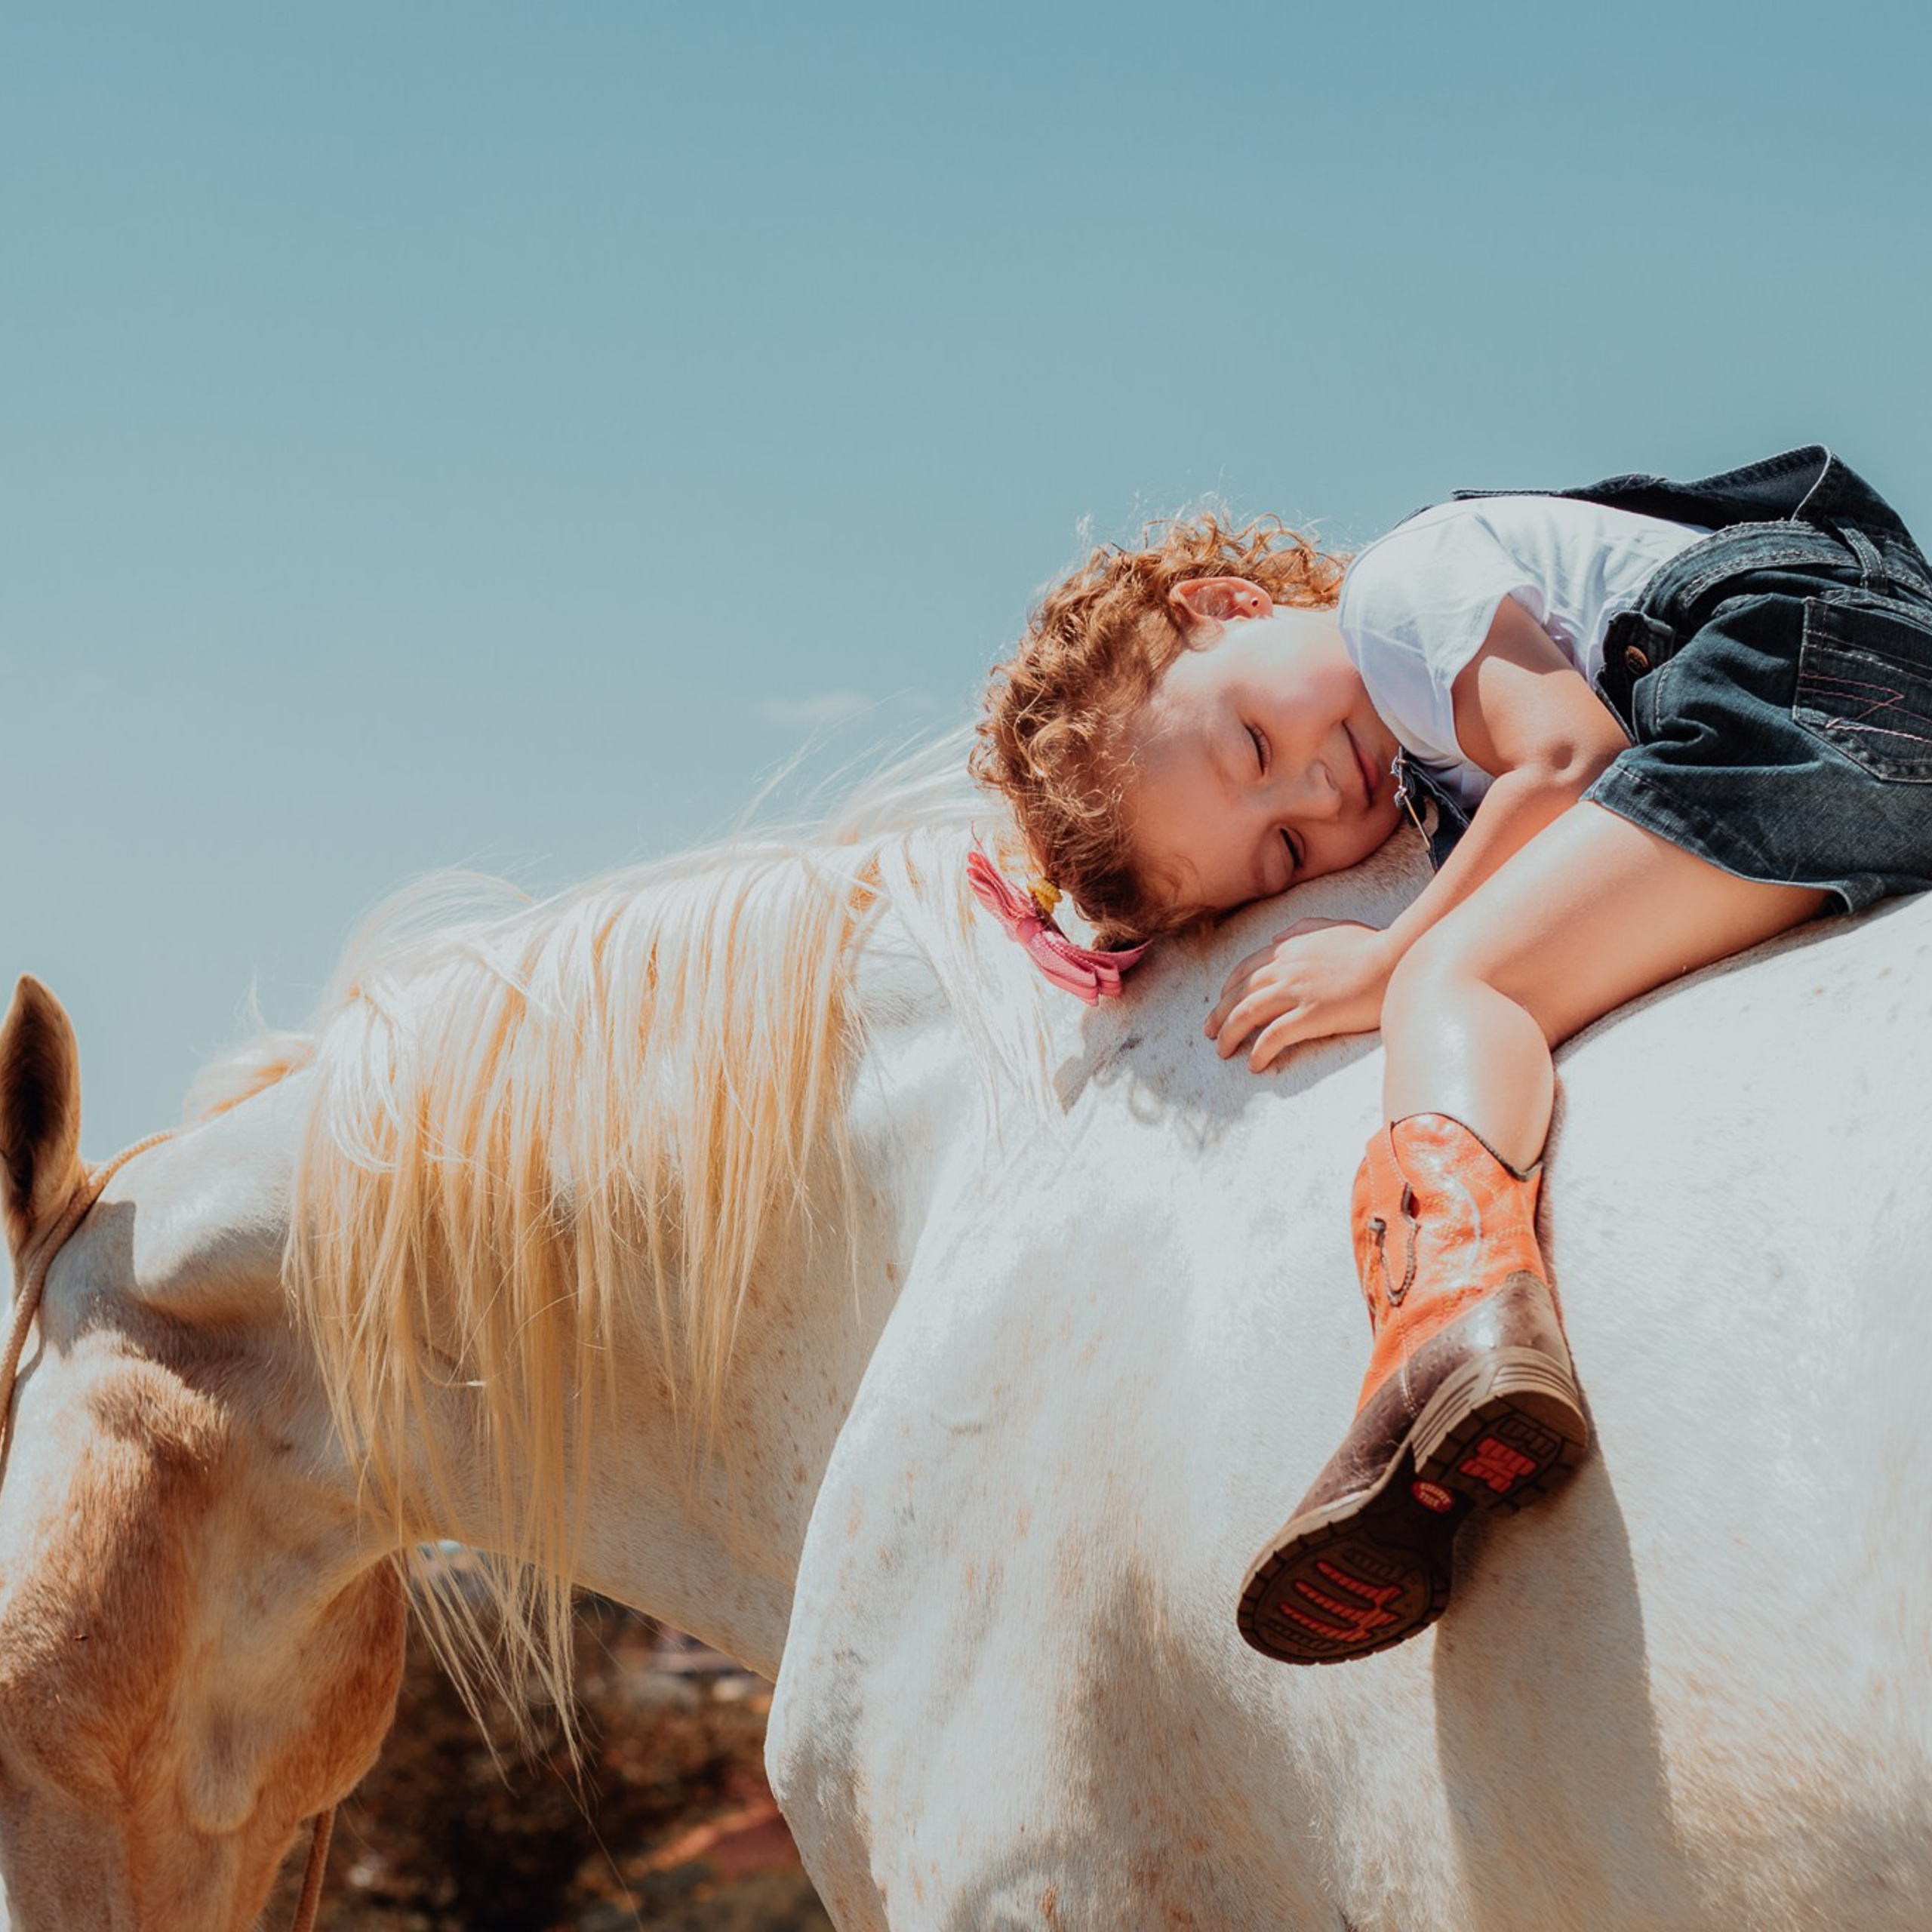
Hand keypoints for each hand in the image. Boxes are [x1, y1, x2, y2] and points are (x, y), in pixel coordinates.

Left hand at [1205, 918, 1397, 1070]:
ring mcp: (1297, 991)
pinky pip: (1274, 1036)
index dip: (1227, 990)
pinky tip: (1254, 1064)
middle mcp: (1286, 968)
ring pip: (1246, 1014)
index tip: (1220, 1005)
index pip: (1245, 970)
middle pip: (1238, 994)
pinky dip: (1259, 1050)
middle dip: (1219, 1016)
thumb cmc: (1371, 945)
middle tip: (1210, 1035)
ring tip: (1223, 1052)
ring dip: (1229, 1035)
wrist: (1397, 959)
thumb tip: (1276, 938)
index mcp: (1289, 949)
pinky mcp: (1312, 1014)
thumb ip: (1302, 929)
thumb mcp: (1332, 927)